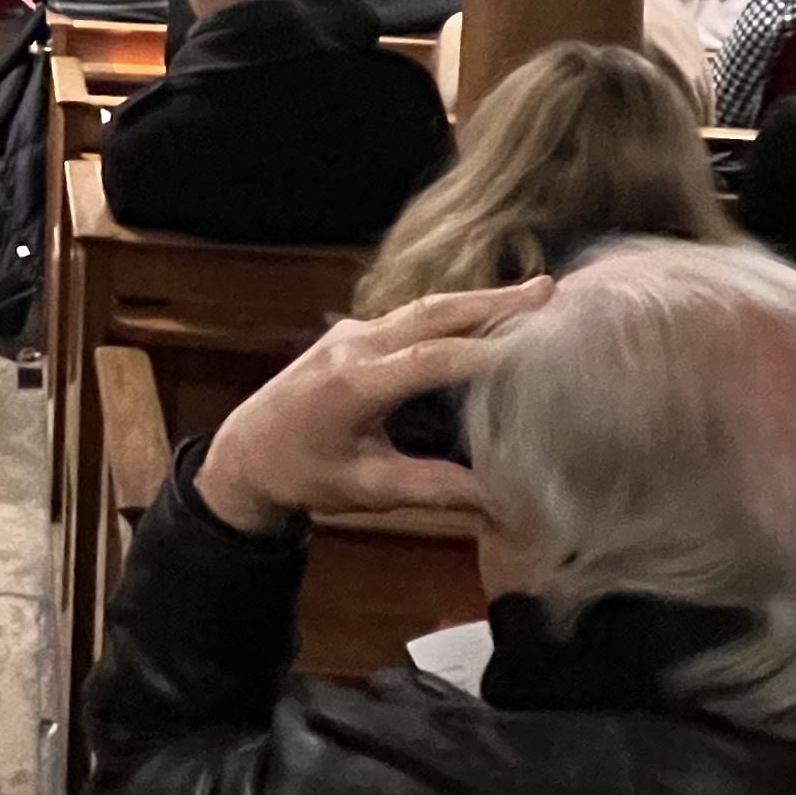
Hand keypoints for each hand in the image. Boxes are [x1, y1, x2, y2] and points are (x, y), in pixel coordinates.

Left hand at [193, 282, 540, 534]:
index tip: (537, 350)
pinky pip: (411, 316)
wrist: (245, 452)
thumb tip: (503, 504)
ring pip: (424, 308)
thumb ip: (435, 490)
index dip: (484, 353)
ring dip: (478, 300)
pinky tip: (489, 313)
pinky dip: (454, 312)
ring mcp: (352, 331)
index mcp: (354, 382)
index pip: (430, 358)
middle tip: (550, 290)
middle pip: (432, 313)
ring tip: (534, 293)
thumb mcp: (369, 490)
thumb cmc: (303, 474)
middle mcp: (354, 344)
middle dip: (492, 301)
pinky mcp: (355, 332)